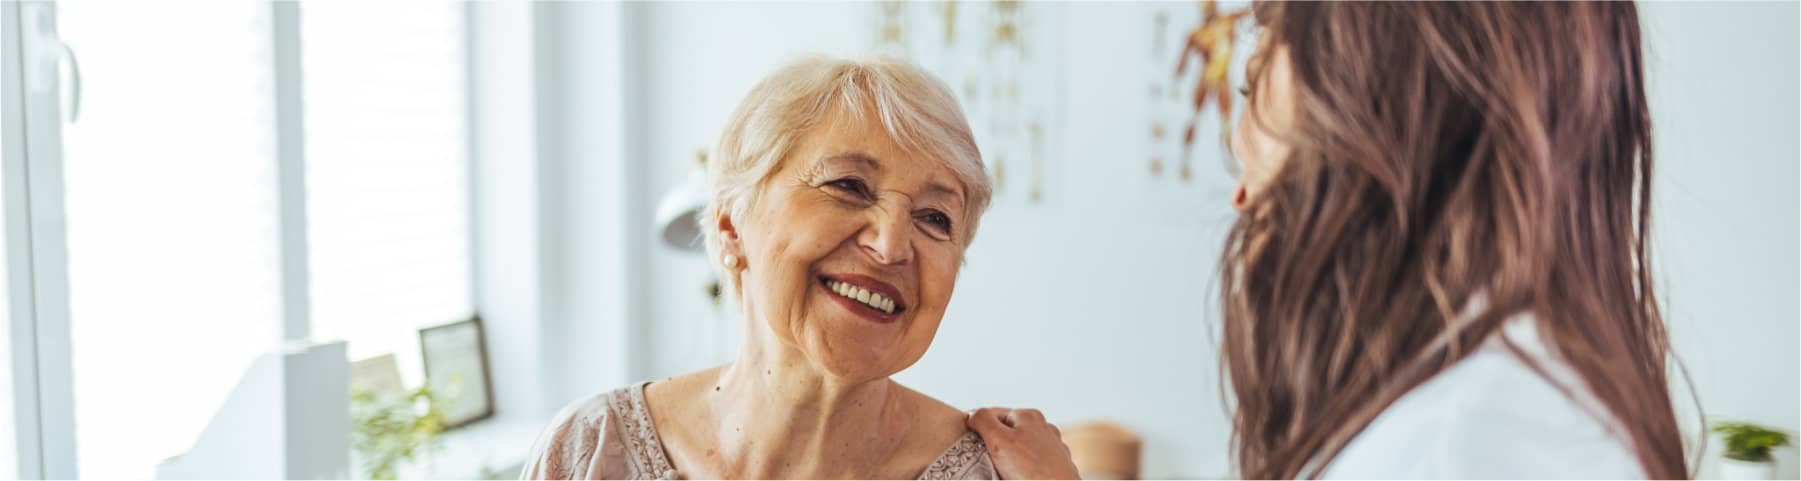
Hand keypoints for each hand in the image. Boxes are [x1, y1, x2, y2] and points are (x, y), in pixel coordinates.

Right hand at [966, 407, 1080, 479]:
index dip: (977, 427)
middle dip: (994, 445)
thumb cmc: (1031, 470)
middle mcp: (1044, 429)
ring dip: (1008, 460)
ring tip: (1001, 473)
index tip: (968, 442)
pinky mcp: (1056, 468)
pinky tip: (1018, 478)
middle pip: (1007, 432)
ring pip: (1020, 450)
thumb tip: (973, 414)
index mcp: (1029, 416)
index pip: (992, 413)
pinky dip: (1023, 471)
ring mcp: (1052, 449)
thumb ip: (984, 421)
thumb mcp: (999, 440)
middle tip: (985, 461)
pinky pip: (1032, 465)